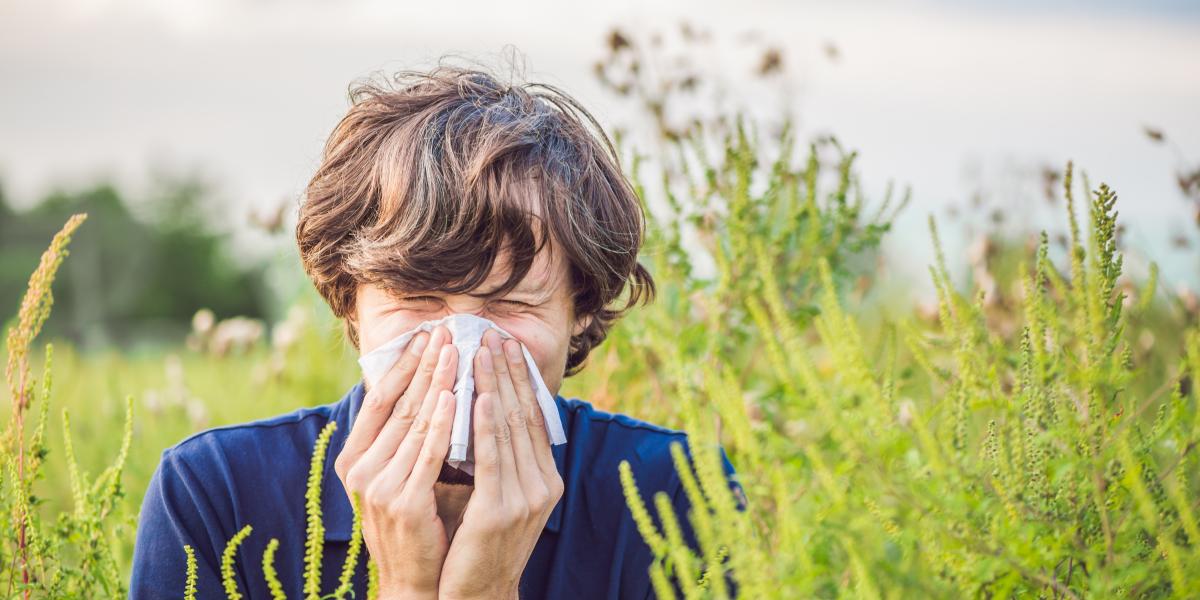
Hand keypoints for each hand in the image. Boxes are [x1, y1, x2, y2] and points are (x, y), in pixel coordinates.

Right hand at [333, 325, 458, 597]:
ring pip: (415, 423)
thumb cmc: (417, 524)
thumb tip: (430, 389)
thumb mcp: (402, 475)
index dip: (403, 365)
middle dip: (424, 365)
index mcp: (356, 459)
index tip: (425, 334)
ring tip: (456, 351)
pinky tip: (456, 397)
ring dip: (438, 383)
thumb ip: (409, 439)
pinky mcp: (403, 503)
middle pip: (398, 404)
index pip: (380, 400)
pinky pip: (428, 454)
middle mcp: (361, 469)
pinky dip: (443, 424)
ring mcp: (379, 486)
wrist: (416, 581)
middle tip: (445, 330)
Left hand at [437, 330, 563, 599]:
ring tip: (484, 352)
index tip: (508, 345)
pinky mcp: (501, 511)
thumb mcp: (496, 496)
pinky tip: (482, 397)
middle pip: (525, 416)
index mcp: (544, 479)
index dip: (521, 380)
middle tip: (495, 335)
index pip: (533, 418)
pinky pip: (493, 458)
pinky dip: (488, 425)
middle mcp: (542, 485)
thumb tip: (487, 412)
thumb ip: (498, 460)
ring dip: (497, 386)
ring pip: (510, 430)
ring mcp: (525, 498)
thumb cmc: (478, 546)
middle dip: (510, 373)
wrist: (476, 596)